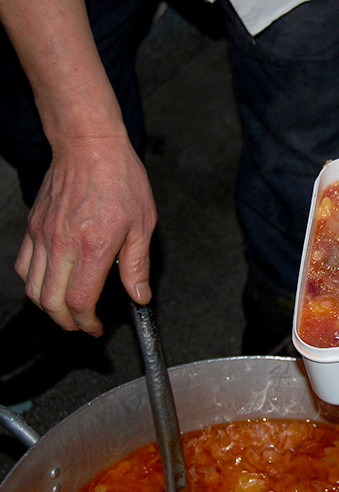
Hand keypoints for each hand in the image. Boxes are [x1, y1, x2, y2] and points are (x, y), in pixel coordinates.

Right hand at [14, 134, 156, 335]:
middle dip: (66, 323)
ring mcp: (43, 236)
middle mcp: (62, 244)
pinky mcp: (33, 227)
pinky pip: (24, 265)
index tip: (96, 327)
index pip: (79, 301)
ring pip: (33, 288)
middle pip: (50, 302)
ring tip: (68, 309)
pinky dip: (34, 283)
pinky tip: (52, 283)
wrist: (90, 146)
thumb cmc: (120, 178)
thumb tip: (139, 295)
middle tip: (83, 324)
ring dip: (48, 307)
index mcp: (93, 246)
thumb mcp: (143, 224)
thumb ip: (138, 265)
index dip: (87, 323)